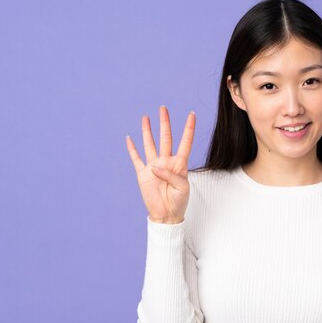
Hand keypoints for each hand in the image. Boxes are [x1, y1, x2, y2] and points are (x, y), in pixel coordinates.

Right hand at [126, 105, 195, 223]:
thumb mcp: (182, 187)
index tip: (192, 114)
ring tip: (146, 117)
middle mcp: (166, 161)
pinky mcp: (143, 174)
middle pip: (165, 138)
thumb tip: (155, 167)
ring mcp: (154, 166)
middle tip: (163, 108)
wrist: (166, 214)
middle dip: (165, 123)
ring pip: (150, 144)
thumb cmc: (179, 201)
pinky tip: (129, 138)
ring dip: (147, 131)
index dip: (189, 128)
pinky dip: (132, 149)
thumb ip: (171, 175)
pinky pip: (136, 159)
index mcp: (180, 164)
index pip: (185, 142)